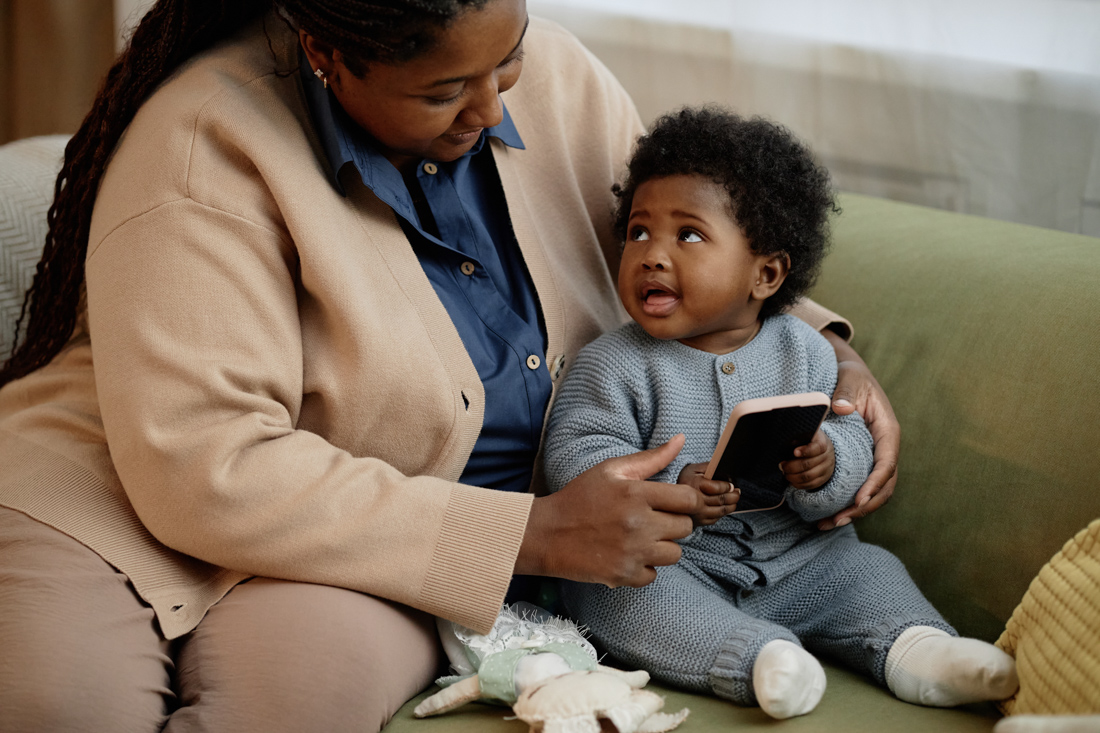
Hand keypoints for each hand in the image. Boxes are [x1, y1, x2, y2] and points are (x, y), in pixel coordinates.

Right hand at [517, 434, 699, 587]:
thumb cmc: (579, 497)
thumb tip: (681, 440)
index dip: (684, 501)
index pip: (688, 500)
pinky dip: (643, 567)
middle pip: (685, 528)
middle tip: (651, 520)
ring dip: (662, 547)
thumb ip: (650, 458)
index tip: (671, 503)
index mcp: (637, 494)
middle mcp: (638, 524)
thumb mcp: (611, 470)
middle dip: (672, 523)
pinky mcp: (624, 575)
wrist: (546, 533)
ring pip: (675, 554)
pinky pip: (654, 575)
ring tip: (640, 539)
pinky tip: (627, 555)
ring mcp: (632, 552)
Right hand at [676, 462, 739, 525]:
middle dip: (733, 496)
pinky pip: (715, 519)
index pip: (716, 488)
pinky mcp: (697, 521)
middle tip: (738, 492)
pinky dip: (722, 513)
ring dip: (731, 506)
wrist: (670, 493)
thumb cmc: (686, 478)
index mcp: (693, 486)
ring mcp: (695, 513)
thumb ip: (711, 467)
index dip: (727, 487)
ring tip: (735, 499)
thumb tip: (726, 473)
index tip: (731, 485)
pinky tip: (724, 507)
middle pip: (720, 501)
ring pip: (720, 512)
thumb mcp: (696, 468)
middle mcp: (694, 502)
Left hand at [779, 429, 833, 490]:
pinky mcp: (824, 478)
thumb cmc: (809, 441)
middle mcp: (827, 456)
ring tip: (785, 473)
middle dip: (792, 466)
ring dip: (793, 477)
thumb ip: (797, 438)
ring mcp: (826, 468)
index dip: (806, 451)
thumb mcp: (805, 435)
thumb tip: (786, 445)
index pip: (817, 447)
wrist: (825, 450)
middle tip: (782, 465)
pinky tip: (791, 481)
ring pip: (809, 476)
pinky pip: (811, 484)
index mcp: (822, 442)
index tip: (794, 452)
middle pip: (809, 464)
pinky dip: (799, 484)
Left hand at [820, 330, 899, 529]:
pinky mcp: (863, 460)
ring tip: (830, 523)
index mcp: (886, 430)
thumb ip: (847, 391)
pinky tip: (829, 514)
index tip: (859, 500)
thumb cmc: (852, 375)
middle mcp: (884, 447)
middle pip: (884, 485)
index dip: (874, 484)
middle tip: (839, 519)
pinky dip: (848, 502)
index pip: (886, 462)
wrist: (850, 373)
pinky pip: (860, 486)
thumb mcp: (851, 377)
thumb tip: (842, 408)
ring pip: (874, 491)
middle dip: (864, 506)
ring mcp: (874, 456)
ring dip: (855, 510)